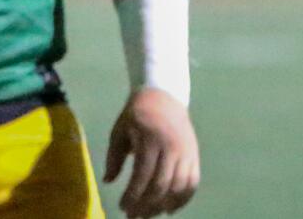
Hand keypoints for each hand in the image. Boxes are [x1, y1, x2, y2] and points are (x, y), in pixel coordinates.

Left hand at [104, 87, 199, 216]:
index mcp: (150, 140)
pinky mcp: (194, 154)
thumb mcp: (119, 131)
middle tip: (134, 217)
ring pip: (179, 186)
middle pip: (162, 185)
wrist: (165, 95)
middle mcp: (172, 147)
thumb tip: (108, 181)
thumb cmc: (137, 114)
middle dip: (147, 205)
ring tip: (150, 214)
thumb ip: (114, 157)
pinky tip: (171, 208)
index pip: (142, 176)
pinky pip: (193, 181)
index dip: (133, 196)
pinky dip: (184, 198)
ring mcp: (186, 151)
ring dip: (165, 205)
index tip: (122, 208)